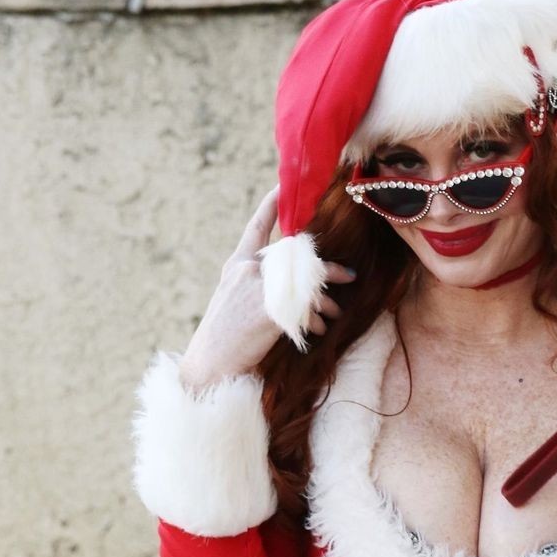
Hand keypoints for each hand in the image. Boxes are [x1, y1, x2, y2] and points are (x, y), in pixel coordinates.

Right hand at [175, 186, 355, 387]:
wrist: (208, 368)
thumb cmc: (222, 341)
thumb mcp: (232, 303)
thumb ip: (256, 286)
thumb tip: (294, 286)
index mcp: (235, 266)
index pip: (256, 228)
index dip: (270, 207)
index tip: (281, 188)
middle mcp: (245, 270)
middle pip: (294, 257)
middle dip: (325, 270)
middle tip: (348, 275)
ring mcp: (255, 288)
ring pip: (305, 284)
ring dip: (324, 300)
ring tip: (335, 312)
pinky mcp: (266, 311)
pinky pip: (303, 309)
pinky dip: (315, 320)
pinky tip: (319, 329)